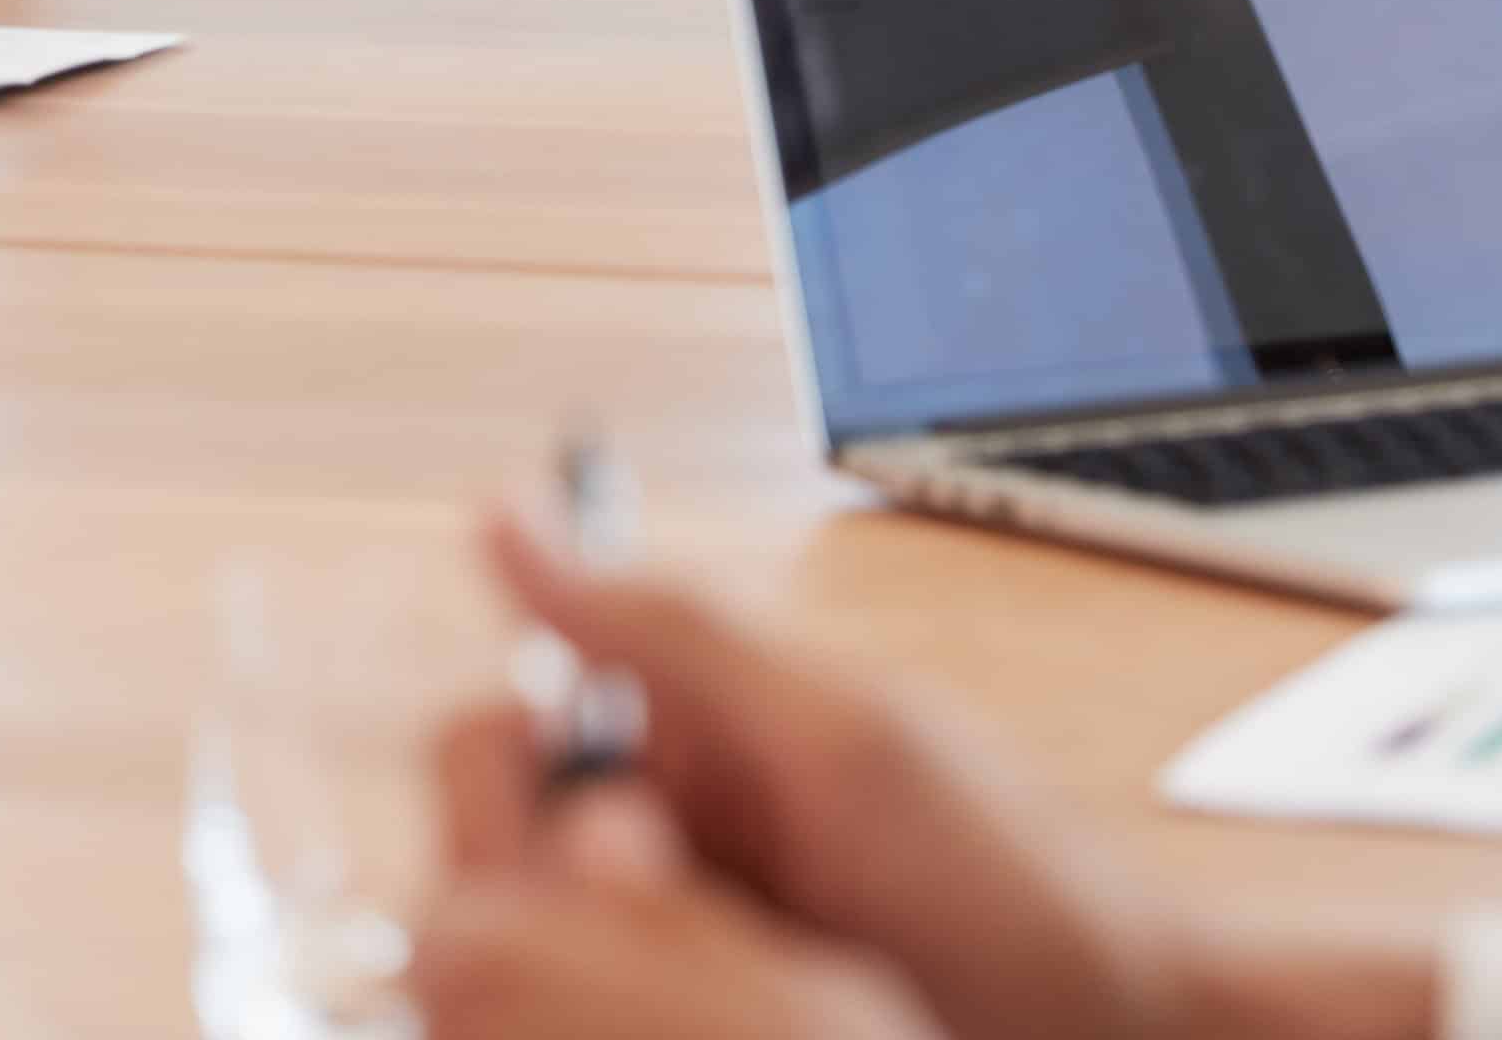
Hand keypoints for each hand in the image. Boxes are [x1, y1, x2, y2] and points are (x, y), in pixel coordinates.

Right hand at [435, 513, 1185, 1039]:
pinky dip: (656, 1019)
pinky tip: (753, 1025)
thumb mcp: (841, 746)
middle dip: (569, 916)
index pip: (487, 740)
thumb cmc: (1014, 891)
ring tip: (761, 989)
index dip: (522, 809)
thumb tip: (503, 514)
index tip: (625, 851)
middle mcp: (669, 831)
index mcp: (683, 732)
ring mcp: (689, 937)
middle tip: (697, 937)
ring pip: (547, 954)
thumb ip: (673, 635)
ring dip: (621, 983)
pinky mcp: (707, 1009)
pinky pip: (615, 1006)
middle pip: (497, 866)